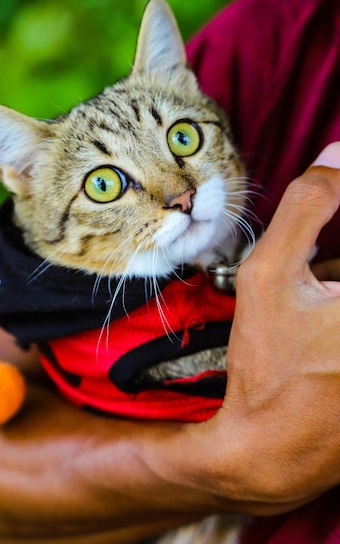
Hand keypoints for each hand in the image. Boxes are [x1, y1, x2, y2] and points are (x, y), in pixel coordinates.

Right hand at [211, 142, 339, 506]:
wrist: (277, 449)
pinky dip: (334, 310)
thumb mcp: (269, 274)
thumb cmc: (270, 362)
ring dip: (336, 287)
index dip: (337, 209)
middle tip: (316, 288)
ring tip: (320, 314)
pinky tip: (327, 338)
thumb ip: (306, 206)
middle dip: (331, 270)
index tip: (313, 271)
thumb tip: (336, 151)